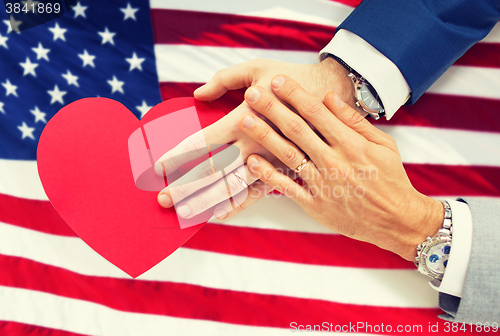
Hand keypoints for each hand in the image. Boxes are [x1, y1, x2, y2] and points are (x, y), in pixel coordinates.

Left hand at [156, 58, 355, 219]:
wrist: (336, 95)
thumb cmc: (295, 78)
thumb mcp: (259, 69)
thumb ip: (225, 80)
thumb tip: (197, 94)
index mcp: (245, 119)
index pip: (203, 141)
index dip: (178, 155)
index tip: (158, 166)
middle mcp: (255, 145)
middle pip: (214, 172)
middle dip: (186, 187)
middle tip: (162, 200)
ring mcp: (271, 163)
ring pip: (233, 189)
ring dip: (207, 203)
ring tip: (184, 215)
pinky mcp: (286, 172)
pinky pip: (258, 194)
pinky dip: (238, 206)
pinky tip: (219, 215)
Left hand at [239, 75, 443, 260]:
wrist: (397, 220)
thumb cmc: (390, 178)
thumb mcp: (382, 144)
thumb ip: (354, 121)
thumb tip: (328, 97)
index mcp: (351, 144)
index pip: (317, 112)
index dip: (295, 94)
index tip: (277, 80)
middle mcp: (334, 161)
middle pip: (297, 130)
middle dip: (272, 109)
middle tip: (252, 93)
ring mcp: (323, 184)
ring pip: (288, 156)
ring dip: (264, 136)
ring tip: (245, 120)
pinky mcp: (315, 205)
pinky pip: (288, 187)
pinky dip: (268, 175)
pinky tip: (252, 161)